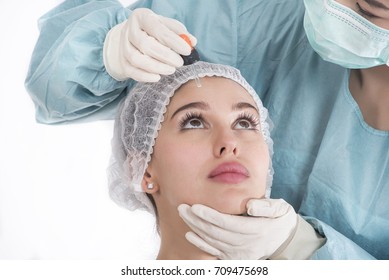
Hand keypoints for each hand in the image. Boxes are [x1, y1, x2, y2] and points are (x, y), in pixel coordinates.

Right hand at [103, 8, 196, 81]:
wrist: (130, 39)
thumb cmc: (152, 31)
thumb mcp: (165, 25)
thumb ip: (179, 32)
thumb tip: (192, 42)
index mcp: (141, 17)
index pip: (157, 28)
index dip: (173, 41)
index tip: (187, 50)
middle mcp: (130, 31)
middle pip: (145, 45)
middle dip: (165, 56)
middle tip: (180, 62)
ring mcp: (124, 48)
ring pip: (137, 59)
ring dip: (156, 67)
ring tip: (171, 70)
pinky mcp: (123, 63)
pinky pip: (132, 72)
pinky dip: (145, 77)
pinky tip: (157, 77)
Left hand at [178, 199, 300, 258]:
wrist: (285, 241)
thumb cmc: (279, 219)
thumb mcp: (280, 208)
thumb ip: (266, 206)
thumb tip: (250, 205)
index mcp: (255, 229)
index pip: (226, 223)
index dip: (209, 215)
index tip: (195, 206)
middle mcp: (245, 244)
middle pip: (215, 232)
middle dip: (196, 220)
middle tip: (182, 207)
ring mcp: (239, 253)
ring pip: (212, 242)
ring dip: (195, 228)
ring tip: (183, 215)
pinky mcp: (235, 258)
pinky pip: (214, 253)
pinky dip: (201, 244)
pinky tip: (190, 234)